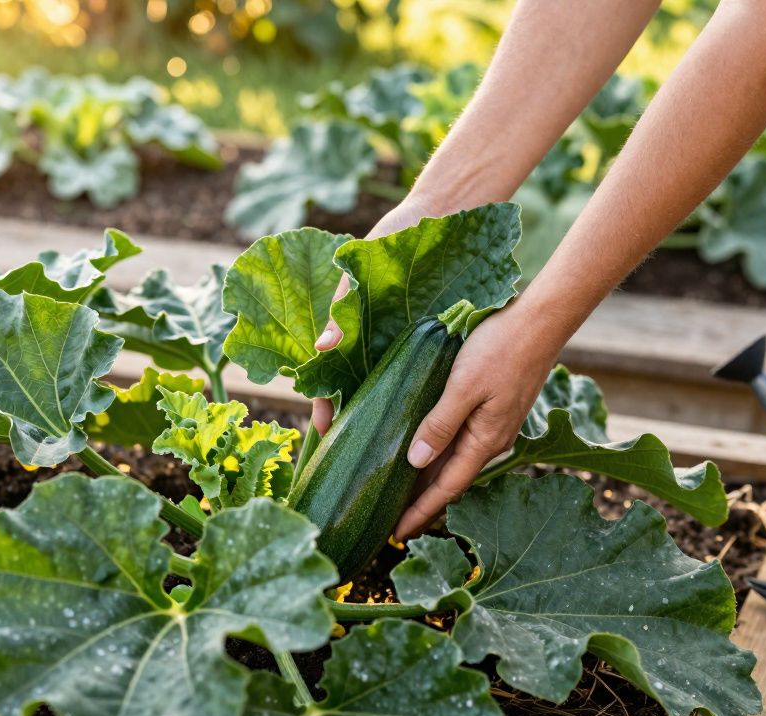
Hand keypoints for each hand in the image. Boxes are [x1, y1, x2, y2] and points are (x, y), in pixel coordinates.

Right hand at [310, 197, 442, 433]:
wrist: (442, 214)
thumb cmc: (393, 239)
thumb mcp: (360, 272)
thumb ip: (341, 307)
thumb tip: (323, 348)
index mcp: (352, 330)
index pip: (329, 377)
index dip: (324, 404)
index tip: (324, 429)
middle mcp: (375, 342)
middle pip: (358, 391)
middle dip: (354, 420)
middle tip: (355, 451)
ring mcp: (403, 343)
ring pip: (388, 388)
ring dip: (385, 416)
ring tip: (388, 447)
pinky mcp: (433, 338)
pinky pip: (422, 372)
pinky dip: (418, 396)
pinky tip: (423, 420)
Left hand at [394, 303, 556, 538]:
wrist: (539, 321)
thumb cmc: (500, 348)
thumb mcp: (464, 385)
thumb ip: (440, 423)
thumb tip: (415, 462)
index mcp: (485, 440)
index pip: (447, 488)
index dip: (420, 512)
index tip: (396, 535)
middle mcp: (491, 440)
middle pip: (450, 481)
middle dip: (422, 503)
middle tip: (390, 521)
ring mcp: (493, 425)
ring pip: (454, 461)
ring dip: (429, 480)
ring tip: (400, 493)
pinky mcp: (493, 409)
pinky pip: (460, 442)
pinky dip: (439, 454)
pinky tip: (422, 452)